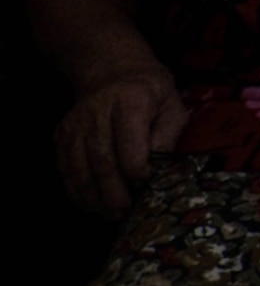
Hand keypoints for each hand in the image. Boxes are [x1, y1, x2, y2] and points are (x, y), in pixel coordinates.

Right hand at [55, 63, 186, 217]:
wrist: (112, 71)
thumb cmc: (149, 91)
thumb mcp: (171, 103)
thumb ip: (168, 133)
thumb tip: (160, 165)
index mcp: (130, 100)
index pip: (129, 141)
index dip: (136, 168)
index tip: (146, 184)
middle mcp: (97, 112)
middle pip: (101, 160)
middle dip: (113, 191)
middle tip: (125, 211)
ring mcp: (75, 125)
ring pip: (79, 169)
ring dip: (94, 197)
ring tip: (111, 214)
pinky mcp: (62, 136)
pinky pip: (66, 169)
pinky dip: (77, 191)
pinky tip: (92, 204)